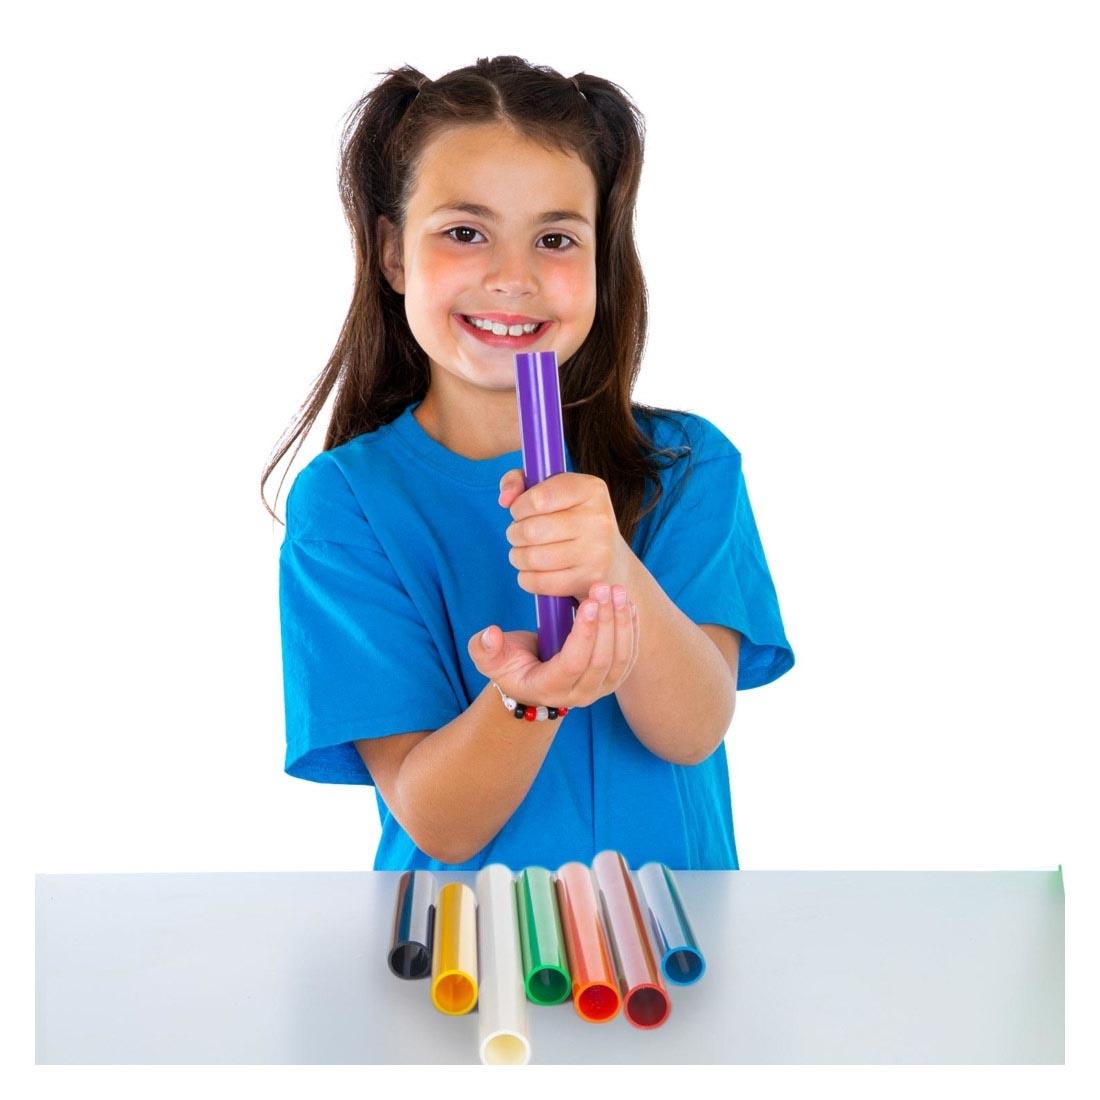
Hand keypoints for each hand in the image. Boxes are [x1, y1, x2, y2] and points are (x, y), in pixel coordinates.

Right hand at [468, 582, 639, 710]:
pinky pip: (629, 655)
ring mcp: (599, 689)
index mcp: (549, 688)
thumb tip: (490, 635)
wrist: (533, 681)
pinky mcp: (612, 679)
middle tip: (604, 588)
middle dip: (607, 621)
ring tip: (617, 591)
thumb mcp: (490, 658)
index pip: (574, 663)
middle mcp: (579, 695)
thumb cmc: (511, 665)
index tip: (588, 603)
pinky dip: (631, 629)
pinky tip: (627, 604)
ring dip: (622, 622)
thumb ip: (484, 648)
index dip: (584, 634)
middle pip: (602, 660)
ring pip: (620, 658)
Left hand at [498, 470, 632, 604]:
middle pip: (532, 531)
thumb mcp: (549, 488)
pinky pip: (539, 583)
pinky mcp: (590, 580)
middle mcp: (598, 519)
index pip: (538, 500)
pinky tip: (532, 571)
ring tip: (523, 552)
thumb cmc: (570, 517)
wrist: (611, 558)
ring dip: (518, 556)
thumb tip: (505, 499)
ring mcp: (597, 552)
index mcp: (590, 489)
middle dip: (514, 533)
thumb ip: (517, 481)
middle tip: (518, 534)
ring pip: (533, 558)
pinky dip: (526, 578)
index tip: (520, 512)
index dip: (518, 508)